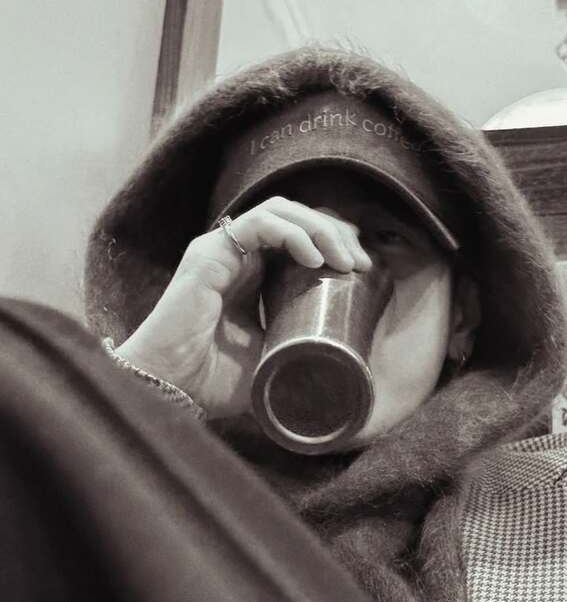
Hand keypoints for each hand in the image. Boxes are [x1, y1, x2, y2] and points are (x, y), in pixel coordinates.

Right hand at [116, 197, 371, 417]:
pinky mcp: (209, 253)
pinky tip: (312, 259)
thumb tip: (344, 355)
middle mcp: (239, 255)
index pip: (301, 237)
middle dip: (334, 233)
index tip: (361, 270)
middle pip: (296, 218)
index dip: (334, 244)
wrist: (168, 390)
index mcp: (254, 275)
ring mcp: (223, 250)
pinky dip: (292, 233)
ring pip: (280, 211)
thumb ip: (298, 343)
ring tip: (342, 258)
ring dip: (318, 229)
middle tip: (359, 262)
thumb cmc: (212, 378)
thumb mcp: (273, 357)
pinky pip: (258, 223)